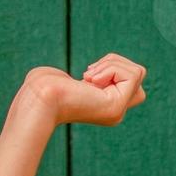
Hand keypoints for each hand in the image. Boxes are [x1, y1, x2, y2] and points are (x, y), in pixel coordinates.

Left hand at [26, 53, 146, 126]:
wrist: (37, 99)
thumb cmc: (42, 87)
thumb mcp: (66, 79)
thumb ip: (85, 79)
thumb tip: (90, 81)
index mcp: (104, 106)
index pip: (129, 80)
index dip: (112, 68)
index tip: (87, 76)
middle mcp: (115, 111)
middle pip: (139, 76)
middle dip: (117, 63)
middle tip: (89, 75)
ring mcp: (117, 111)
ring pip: (138, 72)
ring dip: (112, 63)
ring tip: (88, 76)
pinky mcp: (116, 106)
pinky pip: (134, 74)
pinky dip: (113, 68)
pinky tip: (90, 80)